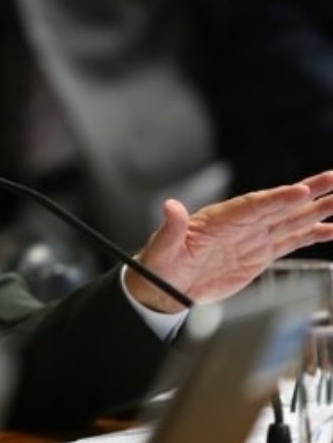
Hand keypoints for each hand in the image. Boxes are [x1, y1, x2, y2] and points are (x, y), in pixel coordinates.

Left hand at [126, 170, 332, 312]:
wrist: (166, 286)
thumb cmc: (161, 263)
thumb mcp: (162, 247)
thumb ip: (170, 227)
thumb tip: (170, 206)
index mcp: (219, 219)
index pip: (253, 206)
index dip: (277, 198)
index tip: (300, 191)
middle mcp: (240, 225)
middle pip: (279, 205)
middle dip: (307, 193)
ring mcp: (253, 239)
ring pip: (291, 221)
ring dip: (317, 211)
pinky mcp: (260, 255)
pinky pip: (291, 241)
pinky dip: (312, 235)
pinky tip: (331, 229)